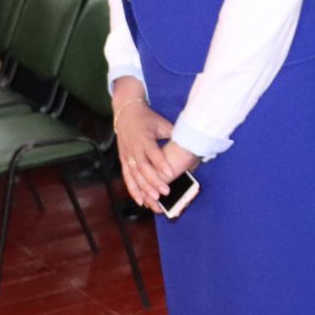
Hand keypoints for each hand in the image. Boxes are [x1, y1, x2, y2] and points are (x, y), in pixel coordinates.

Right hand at [113, 78, 176, 203]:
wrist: (126, 113)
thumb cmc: (148, 119)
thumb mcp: (161, 123)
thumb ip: (173, 134)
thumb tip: (191, 142)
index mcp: (144, 138)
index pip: (152, 152)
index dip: (161, 163)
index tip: (170, 173)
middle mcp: (134, 148)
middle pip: (142, 167)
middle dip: (153, 181)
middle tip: (165, 192)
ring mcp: (127, 155)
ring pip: (134, 175)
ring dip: (144, 189)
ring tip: (154, 200)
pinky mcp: (123, 161)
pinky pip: (127, 178)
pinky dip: (133, 190)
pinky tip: (141, 201)